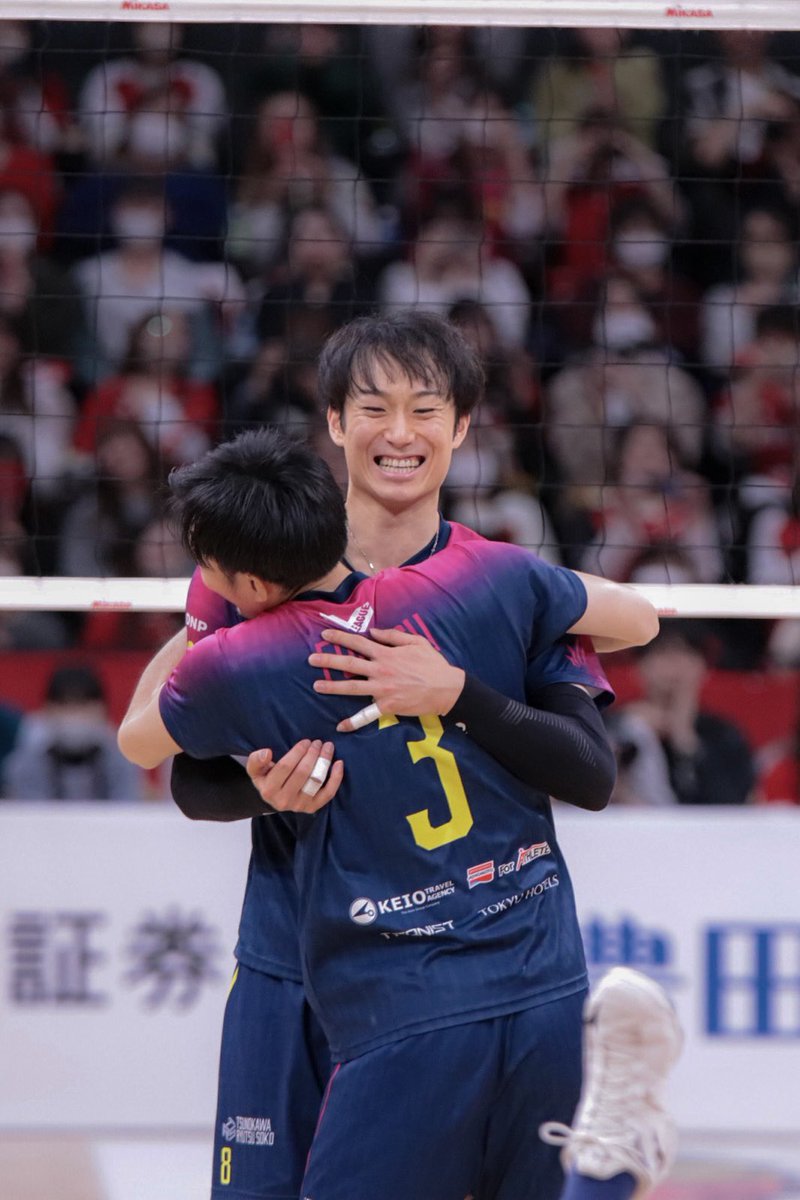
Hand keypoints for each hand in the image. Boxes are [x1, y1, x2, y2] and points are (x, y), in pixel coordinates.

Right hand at [245, 738, 342, 812]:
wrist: (274, 796)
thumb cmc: (266, 777)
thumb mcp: (255, 769)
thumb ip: (256, 760)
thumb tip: (267, 753)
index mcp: (269, 790)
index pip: (285, 767)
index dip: (297, 752)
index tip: (305, 741)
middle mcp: (284, 801)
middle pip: (302, 773)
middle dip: (312, 754)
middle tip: (317, 742)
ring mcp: (300, 806)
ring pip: (316, 781)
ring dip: (324, 762)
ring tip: (327, 747)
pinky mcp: (313, 807)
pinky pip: (328, 793)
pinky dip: (336, 778)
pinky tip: (339, 763)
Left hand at [308, 628, 464, 731]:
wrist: (446, 688)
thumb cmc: (433, 664)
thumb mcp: (415, 642)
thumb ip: (393, 636)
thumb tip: (373, 632)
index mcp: (386, 654)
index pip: (358, 643)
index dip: (340, 638)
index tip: (324, 636)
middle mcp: (381, 670)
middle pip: (349, 664)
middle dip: (328, 660)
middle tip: (310, 659)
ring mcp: (382, 689)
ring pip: (352, 687)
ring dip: (332, 686)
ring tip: (316, 685)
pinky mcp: (387, 706)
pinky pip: (367, 714)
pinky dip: (354, 722)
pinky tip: (341, 726)